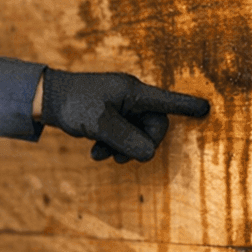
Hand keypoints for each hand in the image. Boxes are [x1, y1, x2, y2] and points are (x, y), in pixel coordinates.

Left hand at [41, 70, 209, 162]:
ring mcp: (119, 105)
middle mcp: (129, 96)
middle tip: (121, 159)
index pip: (166, 100)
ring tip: (102, 157)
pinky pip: (121, 133)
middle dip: (140, 144)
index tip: (206, 108)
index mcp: (132, 91)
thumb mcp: (99, 124)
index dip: (186, 106)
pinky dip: (111, 144)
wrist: (44, 98)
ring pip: (135, 132)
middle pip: (152, 125)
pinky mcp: (108, 114)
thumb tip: (150, 154)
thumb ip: (126, 139)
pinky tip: (95, 153)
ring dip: (122, 148)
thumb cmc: (73, 104)